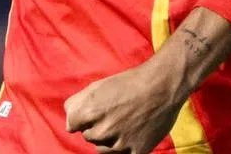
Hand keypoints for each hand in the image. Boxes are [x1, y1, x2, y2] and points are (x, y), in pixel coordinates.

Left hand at [64, 59, 186, 153]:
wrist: (162, 86)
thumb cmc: (128, 83)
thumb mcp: (97, 86)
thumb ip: (76, 104)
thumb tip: (68, 124)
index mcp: (89, 111)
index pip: (72, 125)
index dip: (82, 117)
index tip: (95, 111)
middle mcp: (102, 129)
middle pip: (88, 136)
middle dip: (96, 127)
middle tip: (113, 114)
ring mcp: (119, 143)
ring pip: (102, 149)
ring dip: (108, 139)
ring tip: (122, 122)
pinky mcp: (136, 151)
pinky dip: (125, 146)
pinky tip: (132, 131)